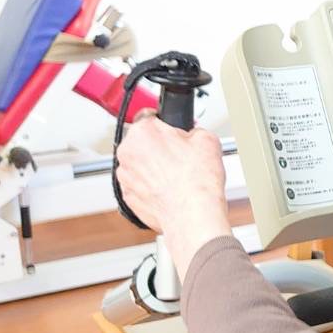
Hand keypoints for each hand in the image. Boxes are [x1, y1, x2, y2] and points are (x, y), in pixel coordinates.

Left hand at [116, 116, 230, 271]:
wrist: (192, 215)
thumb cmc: (196, 182)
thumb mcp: (207, 140)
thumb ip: (194, 131)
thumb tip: (192, 135)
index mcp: (143, 133)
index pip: (150, 117)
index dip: (167, 125)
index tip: (173, 133)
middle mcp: (127, 153)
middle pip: (143, 143)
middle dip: (160, 148)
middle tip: (181, 158)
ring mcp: (125, 177)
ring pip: (141, 165)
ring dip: (155, 168)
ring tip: (178, 177)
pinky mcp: (128, 197)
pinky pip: (140, 186)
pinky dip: (152, 187)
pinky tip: (171, 190)